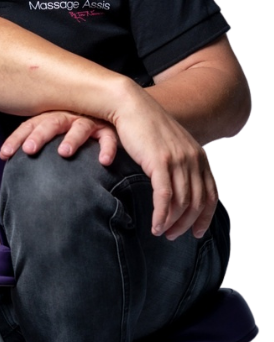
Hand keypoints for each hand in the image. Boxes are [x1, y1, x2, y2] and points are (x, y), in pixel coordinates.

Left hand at [0, 111, 118, 164]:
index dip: (16, 139)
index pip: (29, 126)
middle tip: (29, 150)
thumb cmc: (75, 131)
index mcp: (51, 117)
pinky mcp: (109, 128)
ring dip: (71, 139)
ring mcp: (89, 120)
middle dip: (39, 136)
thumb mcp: (55, 135)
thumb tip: (14, 165)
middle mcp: (68, 116)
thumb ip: (39, 146)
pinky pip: (109, 137)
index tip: (4, 155)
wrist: (111, 114)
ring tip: (64, 153)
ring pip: (79, 127)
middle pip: (51, 123)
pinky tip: (103, 161)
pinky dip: (107, 148)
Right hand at [111, 89, 217, 240]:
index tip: (197, 233)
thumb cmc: (144, 125)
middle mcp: (193, 158)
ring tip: (162, 233)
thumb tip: (178, 182)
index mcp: (199, 155)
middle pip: (197, 201)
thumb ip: (178, 161)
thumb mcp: (169, 144)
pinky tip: (155, 225)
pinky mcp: (160, 161)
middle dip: (187, 224)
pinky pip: (165, 196)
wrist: (129, 105)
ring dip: (173, 223)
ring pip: (182, 202)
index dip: (206, 217)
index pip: (212, 194)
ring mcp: (178, 159)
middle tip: (173, 236)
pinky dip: (161, 215)